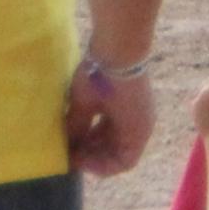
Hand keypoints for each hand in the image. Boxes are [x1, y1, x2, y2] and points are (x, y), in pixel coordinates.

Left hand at [65, 61, 156, 175]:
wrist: (119, 42)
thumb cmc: (101, 78)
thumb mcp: (83, 106)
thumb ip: (76, 129)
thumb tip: (67, 143)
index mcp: (137, 131)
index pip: (123, 163)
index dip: (99, 167)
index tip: (77, 158)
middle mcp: (141, 124)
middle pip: (119, 150)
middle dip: (94, 153)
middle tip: (69, 149)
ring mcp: (137, 111)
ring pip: (116, 136)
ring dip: (96, 140)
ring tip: (72, 136)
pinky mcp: (131, 100)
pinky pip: (117, 122)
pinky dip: (100, 126)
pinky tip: (81, 120)